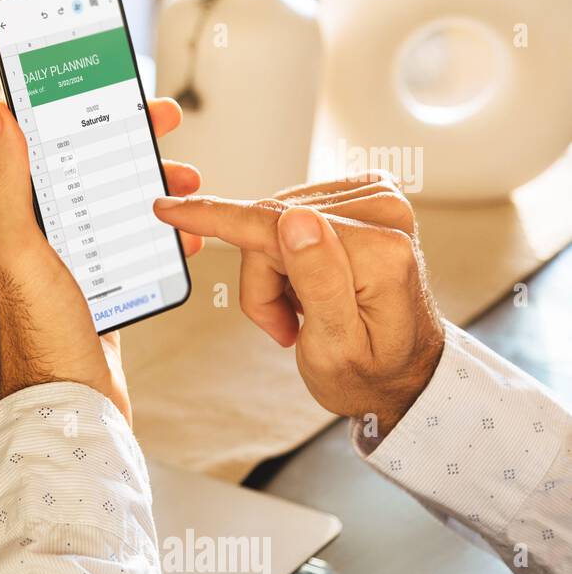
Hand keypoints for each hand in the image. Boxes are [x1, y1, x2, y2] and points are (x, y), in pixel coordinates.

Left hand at [0, 98, 202, 423]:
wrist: (71, 412)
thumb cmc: (38, 339)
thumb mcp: (19, 249)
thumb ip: (4, 180)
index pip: (30, 151)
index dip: (72, 118)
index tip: (115, 98)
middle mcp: (19, 246)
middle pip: (73, 175)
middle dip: (122, 151)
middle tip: (164, 132)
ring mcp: (55, 270)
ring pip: (102, 208)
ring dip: (144, 190)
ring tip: (184, 184)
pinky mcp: (88, 293)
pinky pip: (123, 248)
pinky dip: (152, 235)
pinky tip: (181, 234)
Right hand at [152, 175, 444, 434]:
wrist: (404, 373)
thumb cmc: (371, 371)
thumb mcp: (336, 347)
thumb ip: (319, 280)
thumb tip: (294, 219)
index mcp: (380, 251)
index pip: (276, 226)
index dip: (218, 219)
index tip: (170, 209)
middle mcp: (385, 213)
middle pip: (270, 226)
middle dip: (262, 279)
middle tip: (284, 325)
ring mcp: (376, 201)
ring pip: (274, 222)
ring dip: (272, 272)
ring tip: (299, 313)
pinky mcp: (363, 200)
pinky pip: (290, 217)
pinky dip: (285, 256)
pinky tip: (308, 286)